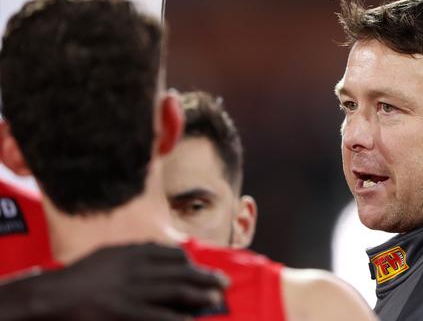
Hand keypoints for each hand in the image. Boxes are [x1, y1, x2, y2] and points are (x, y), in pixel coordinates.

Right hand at [0, 243, 227, 320]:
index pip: (174, 255)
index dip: (192, 264)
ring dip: (200, 296)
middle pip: (182, 273)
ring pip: (176, 292)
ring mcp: (134, 292)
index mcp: (135, 252)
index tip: (202, 270)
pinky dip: (177, 318)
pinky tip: (189, 320)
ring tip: (215, 299)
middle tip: (224, 282)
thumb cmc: (84, 274)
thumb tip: (170, 254)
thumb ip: (140, 252)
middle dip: (206, 278)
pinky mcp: (127, 313)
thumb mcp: (112, 253)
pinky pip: (160, 316)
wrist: (55, 295)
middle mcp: (139, 269)